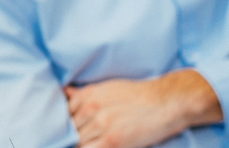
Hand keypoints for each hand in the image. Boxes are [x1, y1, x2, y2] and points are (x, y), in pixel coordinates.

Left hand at [64, 69, 221, 147]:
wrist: (165, 102)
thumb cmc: (138, 95)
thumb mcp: (108, 88)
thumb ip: (83, 94)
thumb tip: (65, 93)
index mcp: (87, 95)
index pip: (63, 114)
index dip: (65, 125)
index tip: (67, 132)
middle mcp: (90, 109)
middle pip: (69, 130)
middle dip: (70, 137)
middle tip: (76, 139)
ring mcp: (100, 126)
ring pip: (77, 142)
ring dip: (79, 144)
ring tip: (89, 142)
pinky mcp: (112, 142)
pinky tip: (95, 146)